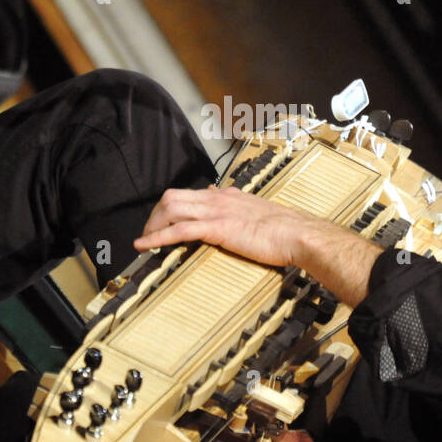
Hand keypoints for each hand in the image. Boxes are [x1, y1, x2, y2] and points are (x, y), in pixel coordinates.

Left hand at [133, 185, 314, 267]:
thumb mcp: (257, 213)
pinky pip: (179, 230)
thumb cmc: (284, 230)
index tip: (162, 222)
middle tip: (148, 233)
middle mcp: (218, 198)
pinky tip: (145, 246)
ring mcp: (216, 211)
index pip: (189, 194)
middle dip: (155, 215)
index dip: (170, 208)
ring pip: (171, 209)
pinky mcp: (217, 228)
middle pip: (172, 197)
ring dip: (152, 225)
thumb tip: (222, 200)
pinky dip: (157, 238)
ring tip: (144, 241)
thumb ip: (238, 208)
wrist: (298, 234)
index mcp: (227, 195)